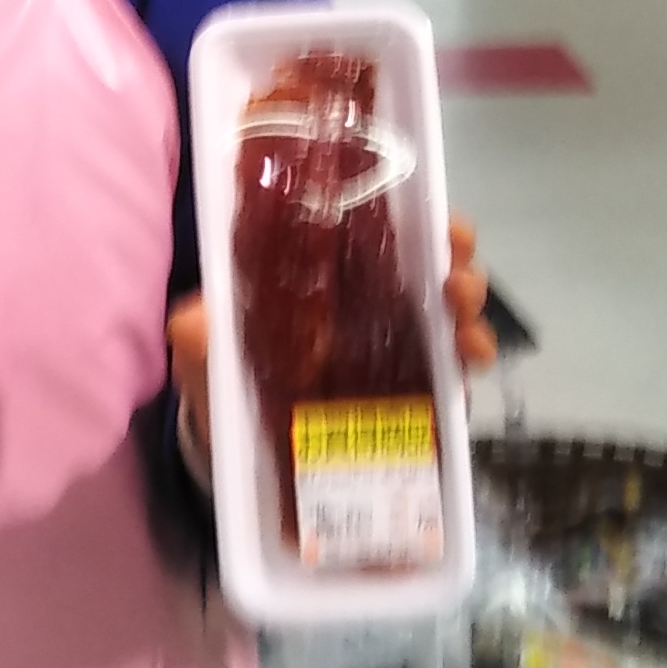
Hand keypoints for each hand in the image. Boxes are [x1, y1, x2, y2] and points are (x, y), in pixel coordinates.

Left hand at [165, 213, 495, 472]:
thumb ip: (201, 337)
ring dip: (467, 303)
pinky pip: (452, 368)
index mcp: (321, 275)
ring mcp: (395, 344)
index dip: (404, 212)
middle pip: (424, 259)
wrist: (238, 455)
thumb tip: (194, 321)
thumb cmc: (226, 384)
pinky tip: (472, 358)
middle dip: (452, 253)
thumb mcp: (207, 355)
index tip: (427, 212)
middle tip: (454, 268)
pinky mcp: (414, 394)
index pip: (371, 227)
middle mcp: (366, 300)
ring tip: (465, 317)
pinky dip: (469, 357)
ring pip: (447, 307)